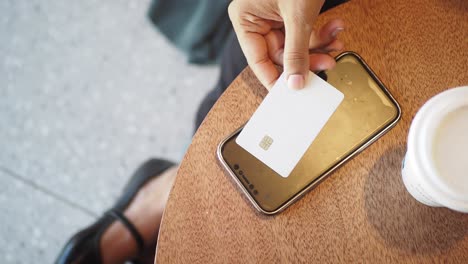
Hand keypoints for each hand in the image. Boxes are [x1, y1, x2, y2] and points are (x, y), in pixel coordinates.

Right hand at [228, 0, 343, 89]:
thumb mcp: (297, 16)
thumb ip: (296, 52)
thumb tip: (295, 84)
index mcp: (245, 19)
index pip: (258, 61)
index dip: (275, 79)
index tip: (291, 94)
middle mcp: (256, 18)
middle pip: (281, 54)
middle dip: (307, 58)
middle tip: (327, 64)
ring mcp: (274, 15)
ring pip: (296, 44)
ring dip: (319, 46)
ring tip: (336, 43)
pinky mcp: (290, 11)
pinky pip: (304, 31)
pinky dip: (322, 32)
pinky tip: (336, 28)